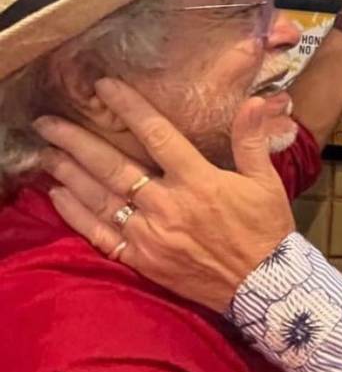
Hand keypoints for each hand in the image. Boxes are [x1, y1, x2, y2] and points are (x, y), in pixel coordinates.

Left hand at [34, 78, 295, 312]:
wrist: (263, 284)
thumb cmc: (266, 228)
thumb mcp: (266, 181)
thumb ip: (252, 139)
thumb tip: (254, 100)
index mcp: (198, 181)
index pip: (158, 135)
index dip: (130, 108)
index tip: (105, 87)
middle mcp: (168, 205)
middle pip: (114, 167)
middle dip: (78, 142)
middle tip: (48, 123)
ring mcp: (151, 235)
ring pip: (102, 199)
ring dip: (71, 174)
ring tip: (46, 154)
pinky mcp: (143, 260)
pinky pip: (101, 236)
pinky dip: (77, 216)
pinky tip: (58, 197)